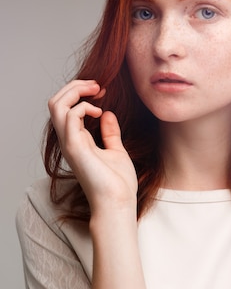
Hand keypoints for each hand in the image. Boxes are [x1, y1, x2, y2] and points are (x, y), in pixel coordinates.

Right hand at [48, 80, 137, 212]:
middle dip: (74, 86)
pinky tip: (99, 112)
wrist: (118, 203)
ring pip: (56, 105)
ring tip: (96, 91)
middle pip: (55, 102)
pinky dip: (83, 107)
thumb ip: (110, 133)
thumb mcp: (116, 151)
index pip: (64, 108)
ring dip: (75, 91)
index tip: (101, 91)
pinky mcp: (75, 147)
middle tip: (97, 85)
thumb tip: (108, 115)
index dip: (79, 93)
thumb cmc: (118, 184)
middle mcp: (69, 140)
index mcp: (77, 140)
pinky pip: (69, 116)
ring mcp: (70, 143)